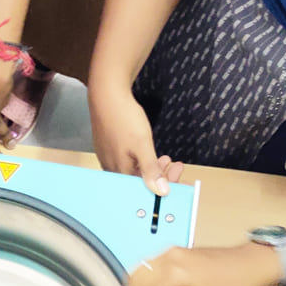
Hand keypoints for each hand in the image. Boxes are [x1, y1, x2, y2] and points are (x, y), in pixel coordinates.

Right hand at [89, 80, 181, 194]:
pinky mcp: (109, 147)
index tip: (179, 180)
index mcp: (119, 171)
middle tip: (176, 167)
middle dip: (161, 176)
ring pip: (134, 170)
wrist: (106, 94)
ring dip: (153, 167)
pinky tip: (149, 153)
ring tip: (166, 159)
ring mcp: (109, 157)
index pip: (144, 189)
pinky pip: (128, 161)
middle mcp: (111, 167)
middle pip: (139, 181)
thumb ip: (151, 169)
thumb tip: (161, 190)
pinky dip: (143, 159)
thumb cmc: (122, 117)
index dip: (165, 186)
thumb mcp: (142, 144)